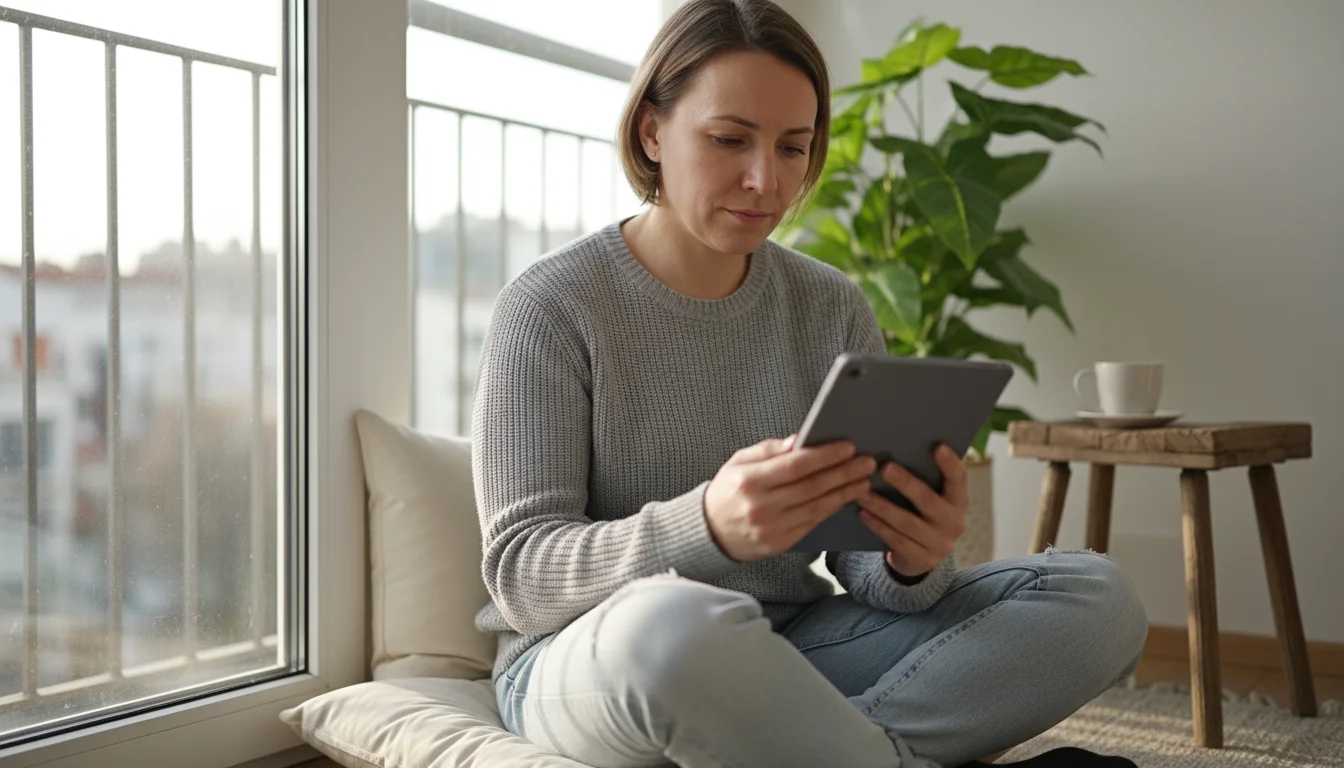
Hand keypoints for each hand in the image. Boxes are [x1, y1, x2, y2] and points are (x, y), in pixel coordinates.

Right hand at [703, 434, 876, 562]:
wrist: (709, 531)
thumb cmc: (727, 491)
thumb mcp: (739, 461)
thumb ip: (769, 450)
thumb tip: (798, 441)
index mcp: (749, 481)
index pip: (795, 466)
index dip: (825, 456)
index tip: (847, 447)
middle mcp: (761, 506)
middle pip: (811, 487)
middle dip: (843, 473)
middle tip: (866, 462)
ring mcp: (771, 528)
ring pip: (816, 508)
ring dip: (844, 493)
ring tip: (863, 480)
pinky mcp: (779, 544)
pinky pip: (811, 524)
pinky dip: (830, 509)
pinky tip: (844, 498)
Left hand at [856, 443, 967, 578]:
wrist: (922, 555)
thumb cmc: (922, 514)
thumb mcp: (931, 498)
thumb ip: (923, 479)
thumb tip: (895, 448)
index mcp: (959, 501)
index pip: (959, 479)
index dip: (950, 464)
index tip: (937, 446)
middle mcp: (955, 522)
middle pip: (929, 500)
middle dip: (906, 483)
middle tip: (885, 467)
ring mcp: (941, 544)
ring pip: (908, 522)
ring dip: (882, 506)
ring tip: (862, 493)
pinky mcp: (923, 559)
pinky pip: (897, 540)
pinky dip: (878, 526)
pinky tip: (863, 513)